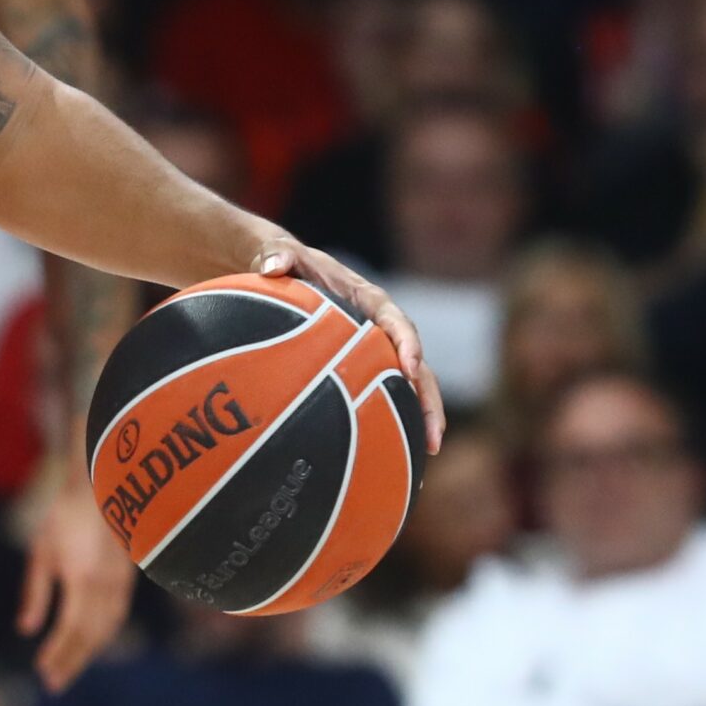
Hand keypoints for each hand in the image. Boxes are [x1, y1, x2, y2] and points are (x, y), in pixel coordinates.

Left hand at [18, 477, 136, 691]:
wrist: (101, 486)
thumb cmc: (64, 516)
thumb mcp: (42, 552)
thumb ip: (35, 593)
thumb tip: (26, 630)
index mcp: (82, 579)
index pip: (70, 630)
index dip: (57, 654)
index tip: (42, 672)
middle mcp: (105, 586)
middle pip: (90, 637)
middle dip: (71, 662)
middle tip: (53, 684)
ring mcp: (122, 583)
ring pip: (107, 630)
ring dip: (87, 653)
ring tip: (68, 668)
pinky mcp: (128, 579)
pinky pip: (117, 617)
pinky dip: (102, 636)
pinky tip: (90, 643)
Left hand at [253, 240, 445, 453]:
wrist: (272, 265)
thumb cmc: (276, 259)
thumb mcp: (273, 251)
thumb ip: (275, 254)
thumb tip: (271, 265)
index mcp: (361, 296)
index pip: (392, 318)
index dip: (406, 342)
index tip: (411, 367)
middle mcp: (375, 324)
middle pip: (413, 361)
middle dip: (427, 397)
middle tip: (433, 434)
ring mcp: (370, 346)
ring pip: (405, 383)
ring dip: (419, 416)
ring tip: (427, 454)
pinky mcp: (358, 363)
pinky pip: (380, 391)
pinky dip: (388, 418)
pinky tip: (389, 453)